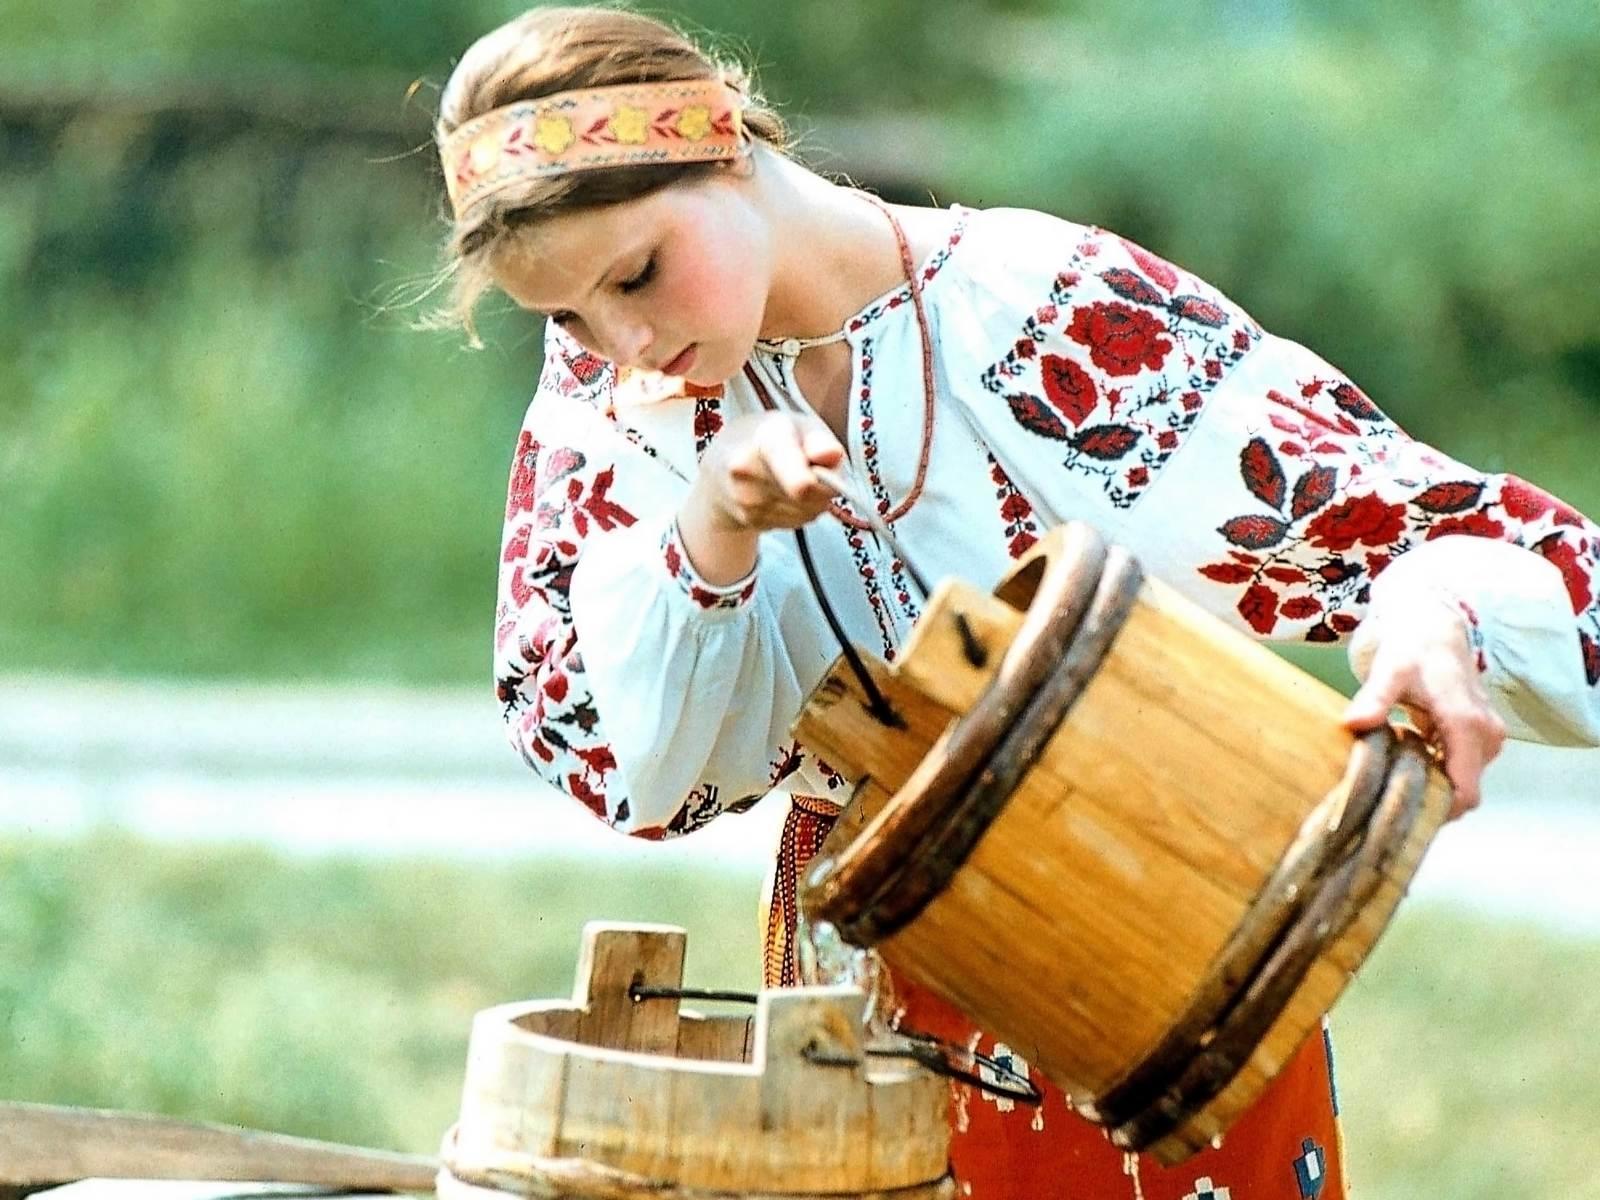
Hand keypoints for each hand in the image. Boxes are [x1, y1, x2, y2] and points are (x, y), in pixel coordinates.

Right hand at [677, 412, 845, 583]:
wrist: (719, 465)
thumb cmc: (766, 437)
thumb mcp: (798, 423)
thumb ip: (820, 439)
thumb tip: (831, 456)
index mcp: (767, 439)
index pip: (797, 478)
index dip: (816, 484)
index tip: (819, 475)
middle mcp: (749, 470)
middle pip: (813, 496)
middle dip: (823, 485)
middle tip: (808, 465)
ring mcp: (746, 500)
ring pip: (809, 512)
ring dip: (811, 500)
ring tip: (790, 476)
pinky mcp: (749, 521)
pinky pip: (796, 522)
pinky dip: (798, 510)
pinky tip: (780, 492)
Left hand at [1342, 600, 1505, 819]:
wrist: (1435, 630)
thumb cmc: (1413, 650)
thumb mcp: (1389, 672)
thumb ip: (1375, 699)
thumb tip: (1353, 723)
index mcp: (1467, 726)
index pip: (1465, 791)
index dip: (1438, 811)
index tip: (1402, 814)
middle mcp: (1486, 737)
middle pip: (1464, 792)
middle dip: (1430, 799)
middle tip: (1388, 795)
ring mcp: (1487, 738)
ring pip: (1463, 781)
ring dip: (1433, 783)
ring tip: (1394, 773)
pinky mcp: (1481, 737)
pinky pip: (1462, 767)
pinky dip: (1437, 769)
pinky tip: (1407, 759)